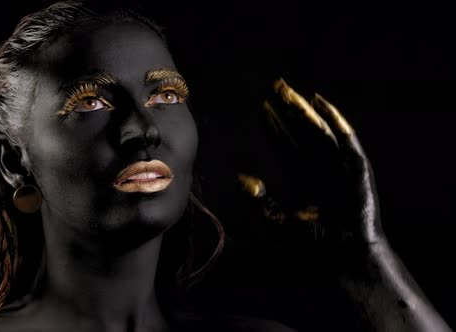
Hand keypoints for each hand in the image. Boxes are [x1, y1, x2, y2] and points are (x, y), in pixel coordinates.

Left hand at [241, 79, 384, 265]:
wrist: (342, 260)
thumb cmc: (312, 245)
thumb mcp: (277, 219)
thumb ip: (261, 198)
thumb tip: (240, 177)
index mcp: (299, 178)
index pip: (284, 144)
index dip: (273, 126)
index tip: (261, 108)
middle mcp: (317, 168)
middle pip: (300, 133)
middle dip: (288, 111)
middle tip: (275, 88)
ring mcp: (337, 167)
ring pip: (318, 132)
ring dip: (305, 112)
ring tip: (290, 93)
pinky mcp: (356, 169)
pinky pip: (346, 141)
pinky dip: (335, 122)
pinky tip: (321, 105)